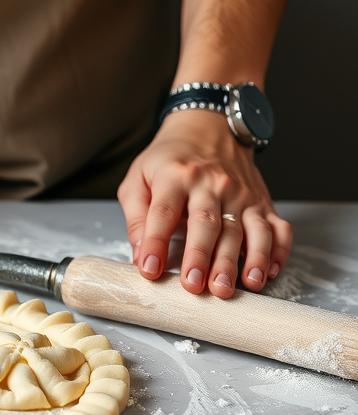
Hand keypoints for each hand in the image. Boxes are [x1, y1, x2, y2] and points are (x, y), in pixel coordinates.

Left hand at [117, 110, 291, 296]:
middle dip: (202, 257)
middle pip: (208, 223)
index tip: (149, 270)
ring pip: (246, 229)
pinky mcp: (262, 202)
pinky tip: (269, 272)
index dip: (155, 242)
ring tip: (237, 286)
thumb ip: (137, 217)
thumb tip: (139, 255)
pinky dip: (277, 251)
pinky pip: (277, 227)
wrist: (208, 128)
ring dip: (245, 260)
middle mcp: (212, 184)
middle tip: (195, 287)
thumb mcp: (139, 178)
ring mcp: (241, 194)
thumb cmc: (168, 159)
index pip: (164, 212)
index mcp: (176, 176)